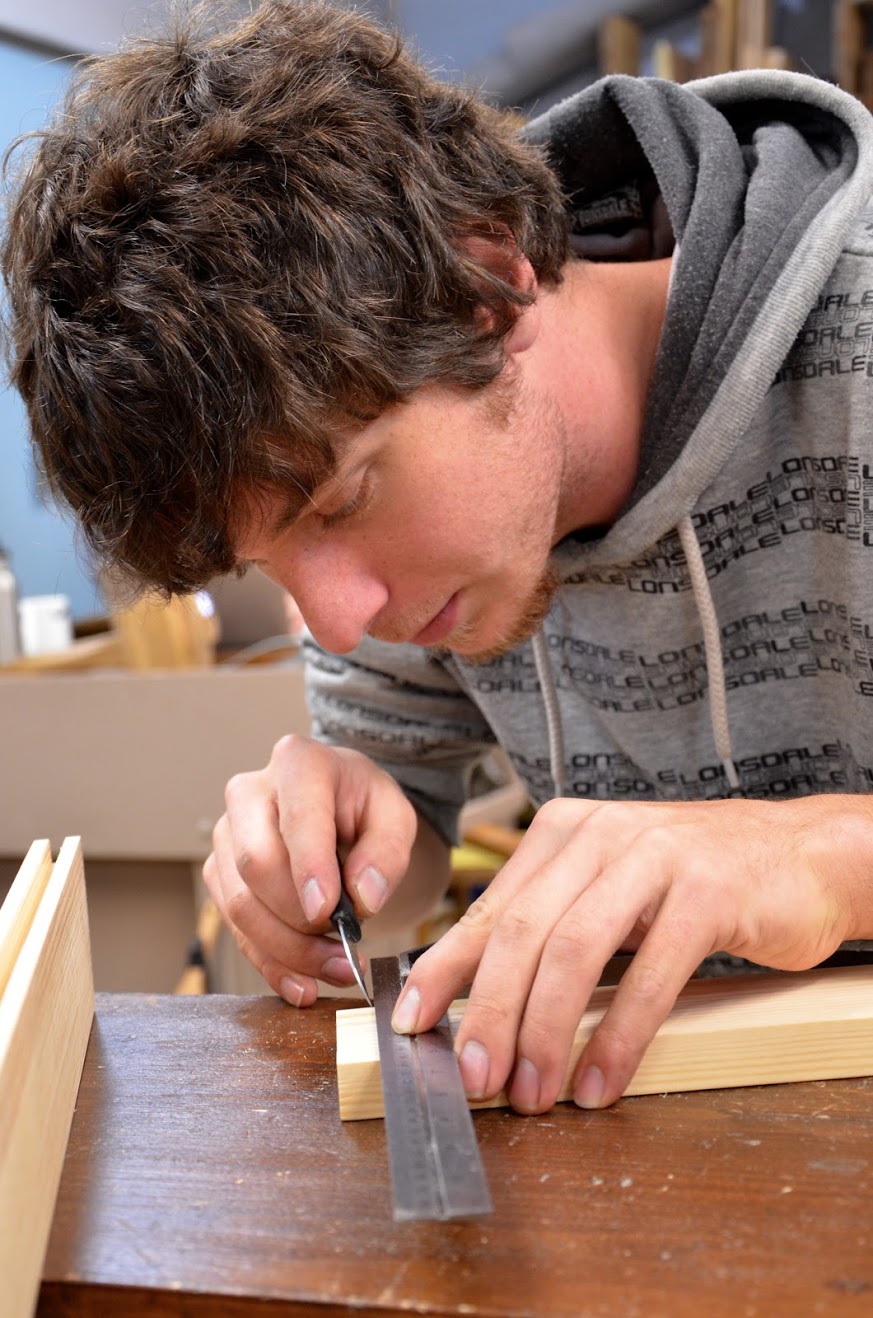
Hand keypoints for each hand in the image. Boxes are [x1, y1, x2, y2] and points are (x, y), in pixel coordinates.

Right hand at [204, 734, 417, 1004]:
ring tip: (336, 970)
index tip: (327, 912)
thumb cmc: (364, 807)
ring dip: (288, 949)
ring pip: (240, 904)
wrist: (336, 808)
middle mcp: (250, 793)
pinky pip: (236, 929)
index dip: (309, 867)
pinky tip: (303, 984)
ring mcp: (227, 835)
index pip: (297, 817)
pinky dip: (271, 964)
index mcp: (299, 762)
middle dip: (299, 918)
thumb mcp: (396, 816)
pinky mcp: (221, 875)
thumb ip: (388, 851)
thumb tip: (363, 897)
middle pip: (256, 863)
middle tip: (345, 947)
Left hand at [391, 794, 872, 1112]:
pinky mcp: (706, 891)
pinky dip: (618, 1037)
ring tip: (532, 1093)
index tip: (410, 1024)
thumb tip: (480, 1002)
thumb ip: (550, 927)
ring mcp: (653, 857)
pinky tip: (599, 1081)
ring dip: (545, 1033)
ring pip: (573, 952)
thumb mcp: (608, 889)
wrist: (800, 853)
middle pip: (521, 933)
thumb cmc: (694, 882)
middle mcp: (599, 834)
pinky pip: (648, 975)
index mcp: (562, 831)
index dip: (444, 971)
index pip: (489, 909)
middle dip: (488, 1014)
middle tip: (473, 1077)